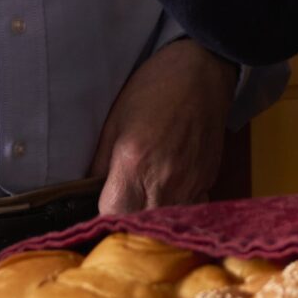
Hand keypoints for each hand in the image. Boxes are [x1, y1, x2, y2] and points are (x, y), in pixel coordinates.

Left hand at [91, 39, 234, 212]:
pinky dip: (176, 209)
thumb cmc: (153, 89)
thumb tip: (89, 194)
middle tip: (119, 209)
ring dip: (151, 219)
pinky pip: (190, 210)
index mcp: (134, 164)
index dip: (103, 218)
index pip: (112, 216)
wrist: (203, 71)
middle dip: (126, 223)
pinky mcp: (208, 181)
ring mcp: (190, 185)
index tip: (99, 210)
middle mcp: (164, 181)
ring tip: (142, 204)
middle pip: (140, 226)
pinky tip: (168, 195)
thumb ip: (100, 164)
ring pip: (166, 223)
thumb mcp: (114, 121)